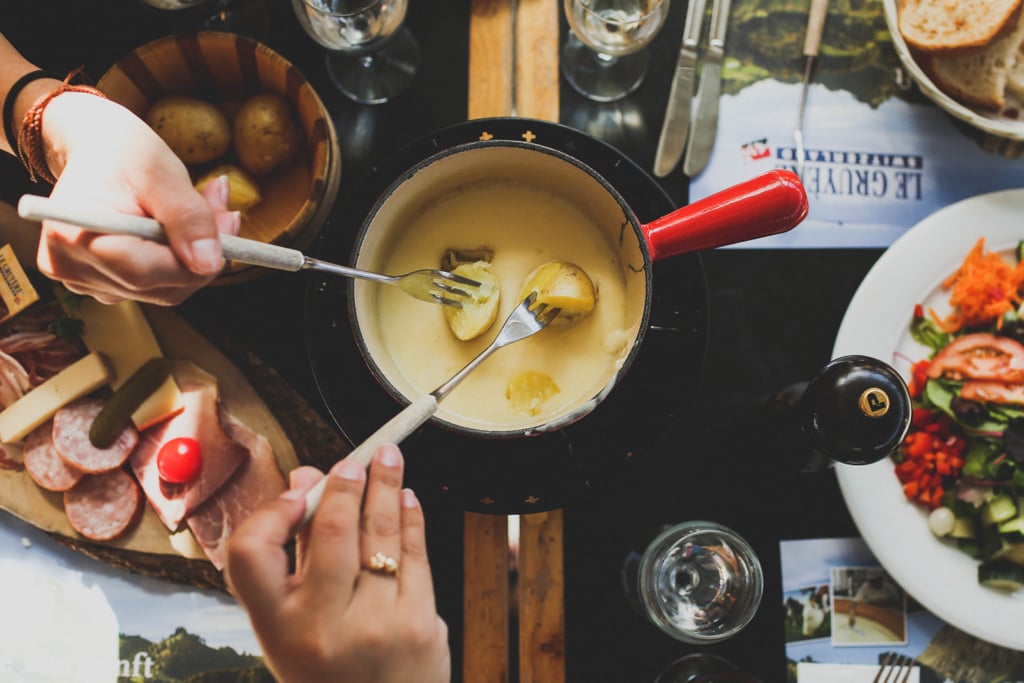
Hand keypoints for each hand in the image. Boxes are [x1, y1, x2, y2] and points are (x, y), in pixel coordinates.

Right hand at [34, 92, 238, 304]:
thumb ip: (188, 217)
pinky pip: (159, 286)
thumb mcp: (161, 172)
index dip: (194, 258)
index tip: (228, 222)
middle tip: (225, 210)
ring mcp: (85, 282)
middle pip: (160, 286)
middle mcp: (71, 268)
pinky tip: (185, 228)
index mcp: (71, 236)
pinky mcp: (104, 285)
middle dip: (202, 253)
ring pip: (166, 290)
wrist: (97, 150)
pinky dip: (181, 261)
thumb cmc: (123, 153)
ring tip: (207, 208)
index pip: (144, 272)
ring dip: (196, 256)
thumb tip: (209, 264)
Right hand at [225, 445, 450, 682]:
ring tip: (389, 459)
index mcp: (277, 628)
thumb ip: (296, 553)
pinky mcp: (419, 624)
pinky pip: (416, 554)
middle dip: (346, 485)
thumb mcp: (292, 627)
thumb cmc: (330, 670)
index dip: (270, 513)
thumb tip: (305, 480)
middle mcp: (322, 626)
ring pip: (381, 534)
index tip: (295, 492)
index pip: (251, 553)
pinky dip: (411, 518)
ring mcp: (375, 625)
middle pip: (332, 531)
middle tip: (355, 460)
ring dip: (386, 487)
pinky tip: (407, 499)